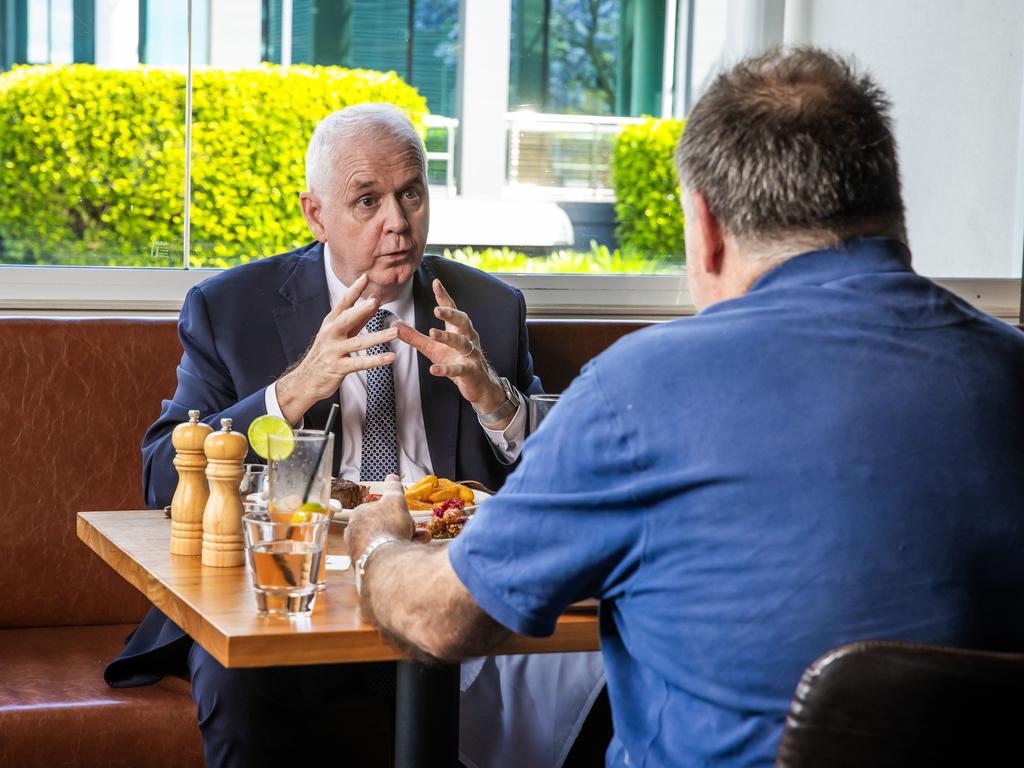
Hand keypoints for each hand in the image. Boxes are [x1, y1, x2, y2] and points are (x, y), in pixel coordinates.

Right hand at [276, 274, 397, 423]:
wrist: (306, 379)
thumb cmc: (327, 352)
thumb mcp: (340, 332)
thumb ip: (359, 317)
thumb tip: (374, 299)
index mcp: (331, 323)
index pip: (343, 303)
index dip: (353, 290)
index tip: (365, 277)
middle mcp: (331, 334)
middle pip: (346, 319)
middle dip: (360, 309)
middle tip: (374, 301)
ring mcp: (333, 351)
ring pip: (358, 342)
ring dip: (378, 337)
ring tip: (394, 333)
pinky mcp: (338, 367)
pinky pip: (360, 363)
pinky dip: (376, 360)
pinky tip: (390, 357)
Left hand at [344, 475, 429, 559]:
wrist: (386, 562)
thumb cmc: (389, 527)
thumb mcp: (395, 500)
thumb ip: (393, 487)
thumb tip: (392, 476)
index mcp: (358, 514)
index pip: (378, 509)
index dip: (396, 512)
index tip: (408, 516)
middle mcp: (354, 533)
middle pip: (384, 527)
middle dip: (405, 528)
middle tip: (420, 532)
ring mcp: (359, 551)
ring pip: (386, 543)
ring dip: (405, 541)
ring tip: (420, 542)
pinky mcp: (365, 567)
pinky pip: (385, 557)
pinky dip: (397, 555)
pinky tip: (409, 554)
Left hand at [395, 279, 507, 415]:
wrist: (477, 384)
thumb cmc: (454, 361)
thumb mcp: (432, 348)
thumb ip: (414, 336)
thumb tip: (394, 325)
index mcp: (458, 329)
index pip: (452, 309)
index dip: (444, 296)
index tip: (436, 283)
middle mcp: (467, 338)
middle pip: (462, 321)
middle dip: (450, 314)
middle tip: (436, 309)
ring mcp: (471, 354)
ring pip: (462, 342)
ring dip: (448, 337)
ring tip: (432, 332)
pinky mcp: (470, 371)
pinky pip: (459, 369)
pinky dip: (447, 369)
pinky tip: (434, 369)